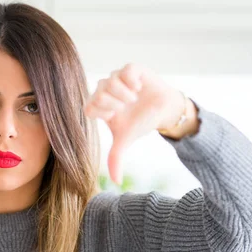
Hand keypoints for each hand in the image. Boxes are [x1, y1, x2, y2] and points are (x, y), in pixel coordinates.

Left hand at [84, 63, 191, 184]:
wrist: (163, 111)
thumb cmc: (140, 123)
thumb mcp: (126, 140)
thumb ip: (115, 158)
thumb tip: (115, 182)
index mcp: (101, 105)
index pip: (88, 106)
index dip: (101, 112)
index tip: (115, 116)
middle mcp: (106, 90)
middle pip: (98, 93)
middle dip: (113, 103)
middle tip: (126, 107)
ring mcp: (119, 78)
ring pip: (110, 81)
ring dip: (123, 94)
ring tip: (134, 99)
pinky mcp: (133, 69)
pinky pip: (126, 70)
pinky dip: (131, 81)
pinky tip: (138, 88)